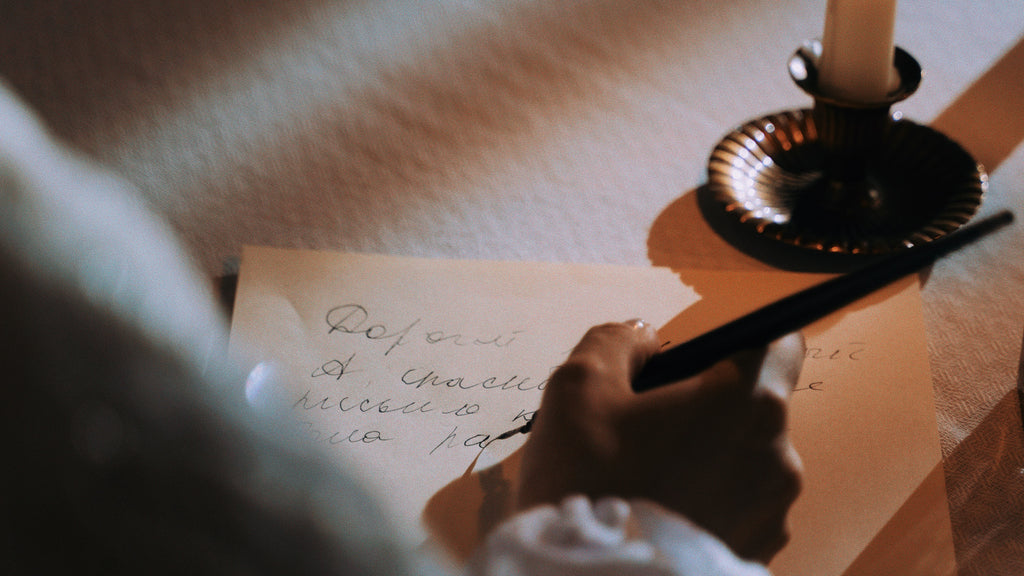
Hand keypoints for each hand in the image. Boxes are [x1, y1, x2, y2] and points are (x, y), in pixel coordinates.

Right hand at [516, 320, 804, 561]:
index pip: (780, 344)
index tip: (699, 363)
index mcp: (745, 404)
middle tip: (643, 431)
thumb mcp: (578, 386)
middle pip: (752, 408)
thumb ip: (617, 341)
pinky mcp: (757, 556)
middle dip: (704, 410)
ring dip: (706, 459)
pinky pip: (738, 509)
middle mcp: (776, 459)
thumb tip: (644, 339)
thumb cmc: (585, 482)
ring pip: (744, 461)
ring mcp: (772, 515)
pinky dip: (707, 504)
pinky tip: (658, 513)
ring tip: (645, 479)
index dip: (739, 344)